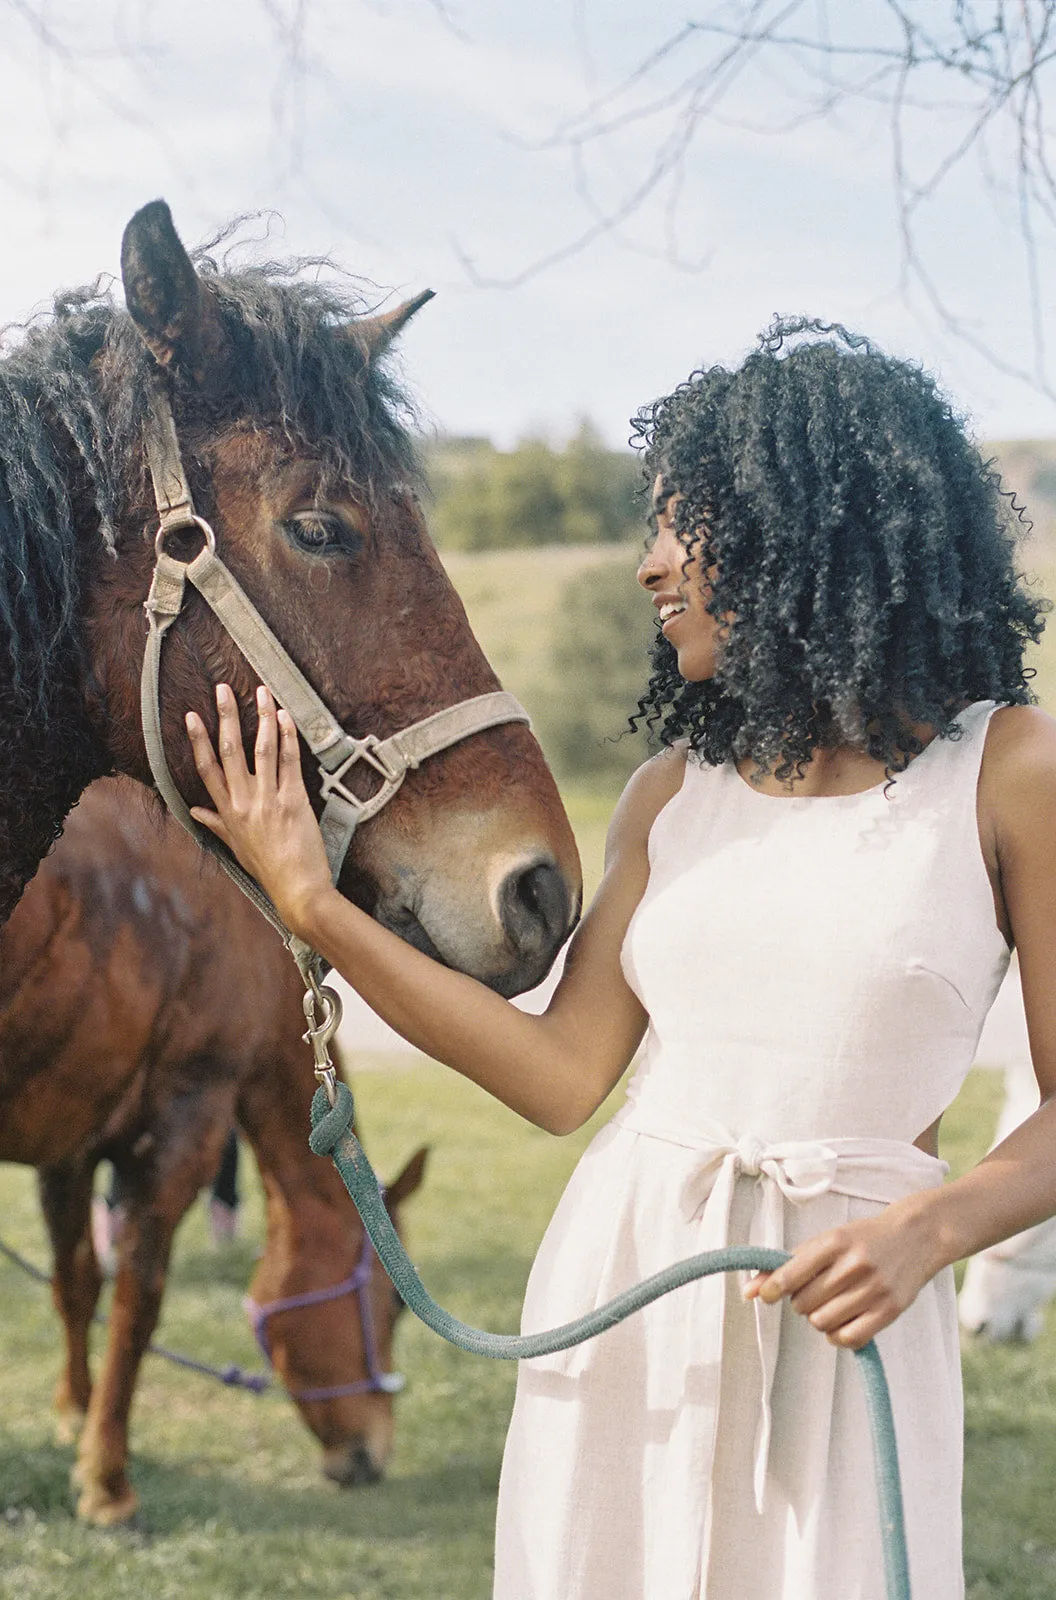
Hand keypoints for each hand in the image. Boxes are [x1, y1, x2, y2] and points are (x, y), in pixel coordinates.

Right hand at [185, 683, 334, 935]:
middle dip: (226, 715)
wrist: (297, 889)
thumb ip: (214, 824)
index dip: (198, 740)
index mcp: (227, 812)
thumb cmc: (267, 868)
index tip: (192, 715)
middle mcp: (244, 802)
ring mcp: (268, 799)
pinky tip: (285, 717)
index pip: (207, 768)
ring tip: (261, 692)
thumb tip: (193, 810)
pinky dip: (287, 736)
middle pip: (230, 749)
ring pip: (262, 748)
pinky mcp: (294, 800)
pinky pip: (289, 761)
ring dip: (261, 716)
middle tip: (222, 689)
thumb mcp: (235, 847)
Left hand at [742, 1202, 940, 1348]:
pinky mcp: (890, 1310)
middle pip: (804, 1303)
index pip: (792, 1273)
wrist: (916, 1236)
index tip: (767, 1295)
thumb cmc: (862, 1238)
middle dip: (801, 1302)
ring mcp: (874, 1289)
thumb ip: (788, 1264)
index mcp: (835, 1242)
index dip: (773, 1289)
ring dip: (818, 1318)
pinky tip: (841, 1321)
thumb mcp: (826, 1241)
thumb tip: (748, 1292)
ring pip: (822, 1323)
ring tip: (829, 1304)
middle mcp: (854, 1265)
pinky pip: (848, 1339)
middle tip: (814, 1292)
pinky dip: (836, 1336)